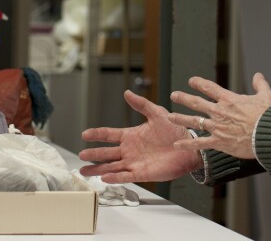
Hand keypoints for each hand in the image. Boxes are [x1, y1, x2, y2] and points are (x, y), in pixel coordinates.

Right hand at [78, 90, 202, 183]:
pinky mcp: (142, 173)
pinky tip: (105, 178)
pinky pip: (125, 176)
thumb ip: (141, 104)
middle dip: (93, 154)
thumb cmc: (174, 130)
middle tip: (81, 155)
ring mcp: (134, 162)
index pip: (109, 135)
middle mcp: (129, 150)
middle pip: (106, 153)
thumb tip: (127, 92)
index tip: (85, 134)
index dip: (97, 134)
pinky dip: (115, 178)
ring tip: (84, 171)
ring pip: (112, 167)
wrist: (189, 147)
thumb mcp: (157, 113)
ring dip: (98, 169)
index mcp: (131, 135)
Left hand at [168, 73, 270, 158]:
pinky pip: (200, 143)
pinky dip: (188, 144)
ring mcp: (217, 127)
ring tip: (170, 117)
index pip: (210, 88)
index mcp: (229, 100)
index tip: (191, 81)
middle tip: (174, 95)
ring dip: (180, 118)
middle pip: (197, 103)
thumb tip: (258, 75)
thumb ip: (260, 85)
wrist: (268, 135)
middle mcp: (219, 112)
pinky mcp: (219, 142)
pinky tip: (177, 144)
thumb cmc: (269, 116)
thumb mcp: (266, 96)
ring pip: (194, 121)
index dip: (199, 83)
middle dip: (183, 98)